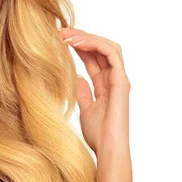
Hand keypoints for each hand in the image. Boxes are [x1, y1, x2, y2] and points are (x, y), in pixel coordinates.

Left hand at [59, 27, 130, 160]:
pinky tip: (77, 43)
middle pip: (99, 49)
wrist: (108, 149)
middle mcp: (114, 79)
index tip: (59, 41)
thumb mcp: (85, 110)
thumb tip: (76, 78)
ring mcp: (119, 79)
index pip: (92, 59)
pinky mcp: (121, 81)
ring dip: (87, 38)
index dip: (78, 47)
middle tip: (60, 32)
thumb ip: (83, 93)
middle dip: (81, 38)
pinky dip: (95, 44)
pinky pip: (111, 53)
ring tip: (67, 35)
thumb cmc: (99, 135)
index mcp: (105, 85)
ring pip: (106, 47)